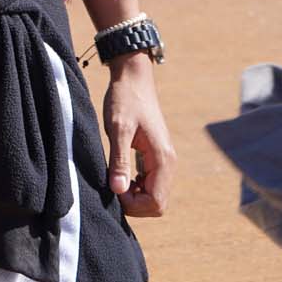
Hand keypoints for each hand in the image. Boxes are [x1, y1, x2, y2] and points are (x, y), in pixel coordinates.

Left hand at [102, 52, 174, 217]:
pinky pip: (151, 182)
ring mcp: (164, 159)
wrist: (133, 76)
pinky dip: (136, 185)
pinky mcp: (156, 155)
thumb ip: (119, 160)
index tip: (113, 188)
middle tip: (112, 185)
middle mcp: (168, 162)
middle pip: (158, 203)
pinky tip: (120, 173)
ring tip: (115, 178)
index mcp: (163, 158)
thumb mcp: (118, 129)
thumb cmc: (125, 99)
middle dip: (135, 203)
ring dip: (135, 195)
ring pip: (155, 194)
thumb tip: (118, 190)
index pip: (156, 202)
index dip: (134, 204)